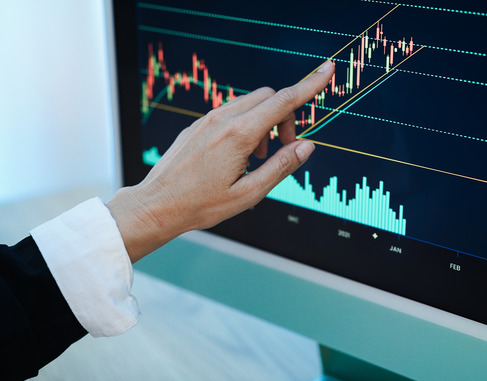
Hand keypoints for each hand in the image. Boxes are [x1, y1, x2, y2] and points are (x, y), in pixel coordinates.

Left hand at [107, 61, 334, 262]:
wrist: (158, 205)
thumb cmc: (201, 204)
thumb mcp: (249, 193)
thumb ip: (281, 166)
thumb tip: (307, 146)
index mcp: (239, 134)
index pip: (284, 100)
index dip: (310, 85)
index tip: (328, 70)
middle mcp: (223, 119)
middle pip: (269, 97)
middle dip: (284, 117)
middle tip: (282, 148)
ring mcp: (207, 119)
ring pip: (249, 103)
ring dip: (264, 122)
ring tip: (256, 158)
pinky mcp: (198, 125)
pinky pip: (230, 112)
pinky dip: (245, 125)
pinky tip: (237, 155)